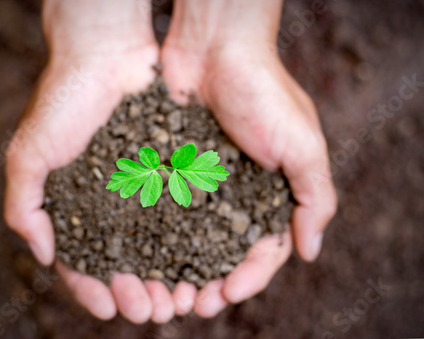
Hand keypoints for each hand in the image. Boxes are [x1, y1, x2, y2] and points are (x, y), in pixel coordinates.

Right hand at [4, 0, 177, 323]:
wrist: (107, 56)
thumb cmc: (63, 101)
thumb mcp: (29, 155)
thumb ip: (25, 207)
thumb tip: (46, 256)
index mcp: (77, 207)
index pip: (84, 261)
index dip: (94, 289)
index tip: (108, 309)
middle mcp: (113, 203)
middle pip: (127, 262)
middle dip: (138, 291)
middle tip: (152, 312)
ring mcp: (144, 189)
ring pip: (160, 245)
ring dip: (168, 277)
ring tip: (179, 299)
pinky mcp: (172, 172)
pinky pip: (184, 213)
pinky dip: (192, 242)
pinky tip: (202, 263)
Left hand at [160, 0, 336, 316]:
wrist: (215, 49)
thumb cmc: (264, 92)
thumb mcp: (304, 144)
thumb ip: (315, 197)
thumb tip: (310, 251)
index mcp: (271, 193)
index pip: (264, 249)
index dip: (250, 276)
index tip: (228, 294)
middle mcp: (235, 194)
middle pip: (224, 252)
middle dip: (212, 282)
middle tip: (194, 305)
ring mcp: (202, 183)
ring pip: (191, 239)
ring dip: (181, 268)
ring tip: (168, 292)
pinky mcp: (172, 169)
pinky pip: (164, 209)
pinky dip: (157, 235)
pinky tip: (143, 256)